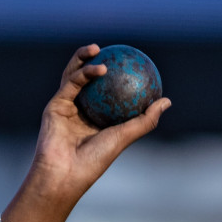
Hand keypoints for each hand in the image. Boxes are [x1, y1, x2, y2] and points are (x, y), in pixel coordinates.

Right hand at [28, 43, 170, 202]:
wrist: (65, 172)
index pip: (108, 95)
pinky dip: (84, 74)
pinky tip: (99, 66)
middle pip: (88, 81)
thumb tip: (167, 101)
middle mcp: (80, 112)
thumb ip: (145, 119)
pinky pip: (70, 83)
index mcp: (96, 121)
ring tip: (99, 48)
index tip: (132, 64)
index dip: (118, 78)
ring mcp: (65, 107)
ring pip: (74, 76)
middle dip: (97, 62)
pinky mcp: (54, 105)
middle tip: (113, 51)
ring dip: (84, 59)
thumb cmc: (96, 159)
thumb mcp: (125, 136)